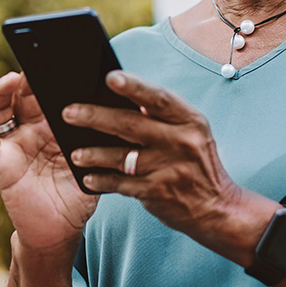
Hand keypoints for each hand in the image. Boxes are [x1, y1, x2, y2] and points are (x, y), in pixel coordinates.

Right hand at [0, 72, 97, 254]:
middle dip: (29, 77)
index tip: (61, 58)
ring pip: (1, 112)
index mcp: (55, 125)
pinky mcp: (1, 166)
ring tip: (9, 81)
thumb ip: (99, 141)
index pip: (50, 93)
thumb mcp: (94, 163)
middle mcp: (31, 130)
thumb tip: (120, 113)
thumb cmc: (79, 193)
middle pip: (24, 95)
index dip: (52, 76)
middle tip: (37, 62)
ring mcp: (14, 146)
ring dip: (2, 93)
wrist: (60, 231)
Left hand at [63, 71, 245, 241]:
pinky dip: (102, 180)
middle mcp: (181, 141)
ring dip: (93, 154)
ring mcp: (168, 168)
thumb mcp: (191, 132)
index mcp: (189, 120)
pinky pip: (120, 184)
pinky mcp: (156, 192)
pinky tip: (87, 178)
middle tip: (68, 112)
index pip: (159, 98)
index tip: (110, 77)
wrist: (217, 208)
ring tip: (74, 153)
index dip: (134, 86)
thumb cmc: (196, 162)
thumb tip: (122, 93)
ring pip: (121, 157)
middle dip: (95, 117)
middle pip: (131, 124)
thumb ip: (162, 115)